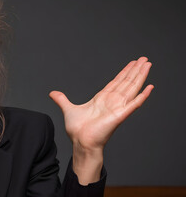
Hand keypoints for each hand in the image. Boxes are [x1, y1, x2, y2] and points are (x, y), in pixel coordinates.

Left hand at [49, 56, 152, 183]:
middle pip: (127, 82)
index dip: (125, 72)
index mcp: (102, 99)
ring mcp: (118, 107)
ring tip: (148, 65)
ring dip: (140, 76)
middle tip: (144, 59)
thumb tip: (52, 93)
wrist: (81, 142)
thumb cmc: (78, 130)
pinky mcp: (120, 115)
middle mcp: (112, 101)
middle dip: (135, 70)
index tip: (133, 63)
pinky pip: (134, 104)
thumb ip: (62, 100)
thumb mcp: (68, 109)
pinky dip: (142, 96)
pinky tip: (149, 87)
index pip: (116, 82)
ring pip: (132, 88)